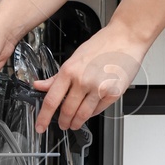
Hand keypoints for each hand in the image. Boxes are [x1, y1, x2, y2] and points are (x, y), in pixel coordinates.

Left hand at [32, 24, 148, 132]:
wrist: (126, 38)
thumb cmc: (102, 46)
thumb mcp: (74, 58)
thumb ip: (56, 76)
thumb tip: (39, 86)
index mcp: (69, 71)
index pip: (51, 100)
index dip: (43, 117)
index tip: (40, 126)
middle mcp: (83, 80)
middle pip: (67, 111)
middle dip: (63, 122)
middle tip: (62, 125)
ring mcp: (98, 88)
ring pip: (82, 115)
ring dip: (76, 123)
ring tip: (74, 124)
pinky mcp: (113, 93)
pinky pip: (98, 110)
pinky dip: (91, 114)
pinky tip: (89, 111)